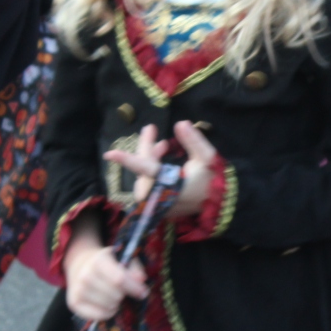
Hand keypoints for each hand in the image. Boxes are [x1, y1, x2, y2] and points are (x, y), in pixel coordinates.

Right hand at [63, 230, 147, 320]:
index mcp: (98, 261)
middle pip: (115, 295)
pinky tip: (107, 305)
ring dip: (116, 304)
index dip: (134, 288)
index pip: (119, 279)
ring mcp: (78, 290)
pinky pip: (98, 316)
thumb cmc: (106, 263)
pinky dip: (108, 313)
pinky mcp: (73, 303)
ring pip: (108, 306)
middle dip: (124, 295)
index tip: (143, 293)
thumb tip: (141, 280)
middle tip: (122, 291)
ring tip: (113, 296)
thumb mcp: (121, 258)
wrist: (79, 264)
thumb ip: (134, 268)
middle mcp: (85, 275)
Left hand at [102, 121, 218, 218]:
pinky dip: (154, 172)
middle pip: (143, 169)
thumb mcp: (207, 157)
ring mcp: (159, 204)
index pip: (146, 168)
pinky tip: (165, 162)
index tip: (109, 154)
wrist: (220, 204)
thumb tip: (180, 123)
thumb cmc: (213, 179)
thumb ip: (193, 140)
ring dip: (151, 160)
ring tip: (164, 146)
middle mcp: (161, 195)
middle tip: (151, 130)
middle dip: (147, 150)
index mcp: (171, 183)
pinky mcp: (160, 207)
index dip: (128, 161)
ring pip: (144, 177)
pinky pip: (149, 186)